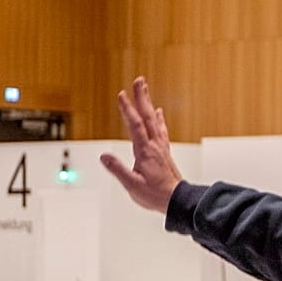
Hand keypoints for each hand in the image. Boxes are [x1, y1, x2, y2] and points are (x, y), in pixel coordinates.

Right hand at [100, 77, 183, 212]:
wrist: (177, 200)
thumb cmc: (155, 194)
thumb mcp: (132, 185)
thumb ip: (117, 169)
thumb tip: (104, 156)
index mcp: (145, 151)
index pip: (135, 126)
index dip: (128, 109)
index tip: (122, 95)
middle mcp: (154, 145)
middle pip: (147, 116)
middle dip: (141, 97)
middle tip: (139, 81)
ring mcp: (161, 147)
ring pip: (154, 120)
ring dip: (149, 103)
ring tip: (145, 90)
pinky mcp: (164, 151)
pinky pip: (161, 130)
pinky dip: (159, 119)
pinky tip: (158, 113)